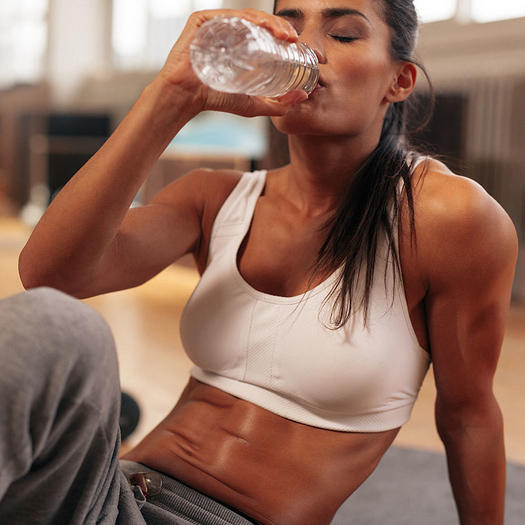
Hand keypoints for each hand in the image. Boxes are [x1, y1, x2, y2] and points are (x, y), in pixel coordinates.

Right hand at [156, 8, 306, 116]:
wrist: (187, 98)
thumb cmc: (216, 100)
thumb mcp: (253, 104)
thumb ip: (278, 104)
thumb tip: (303, 96)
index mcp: (239, 43)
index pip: (265, 32)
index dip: (283, 34)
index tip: (297, 45)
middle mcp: (228, 30)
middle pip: (258, 22)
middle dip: (280, 26)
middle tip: (293, 39)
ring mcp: (215, 24)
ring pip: (247, 16)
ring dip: (268, 21)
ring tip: (283, 35)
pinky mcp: (202, 21)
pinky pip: (228, 14)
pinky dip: (246, 18)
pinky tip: (262, 26)